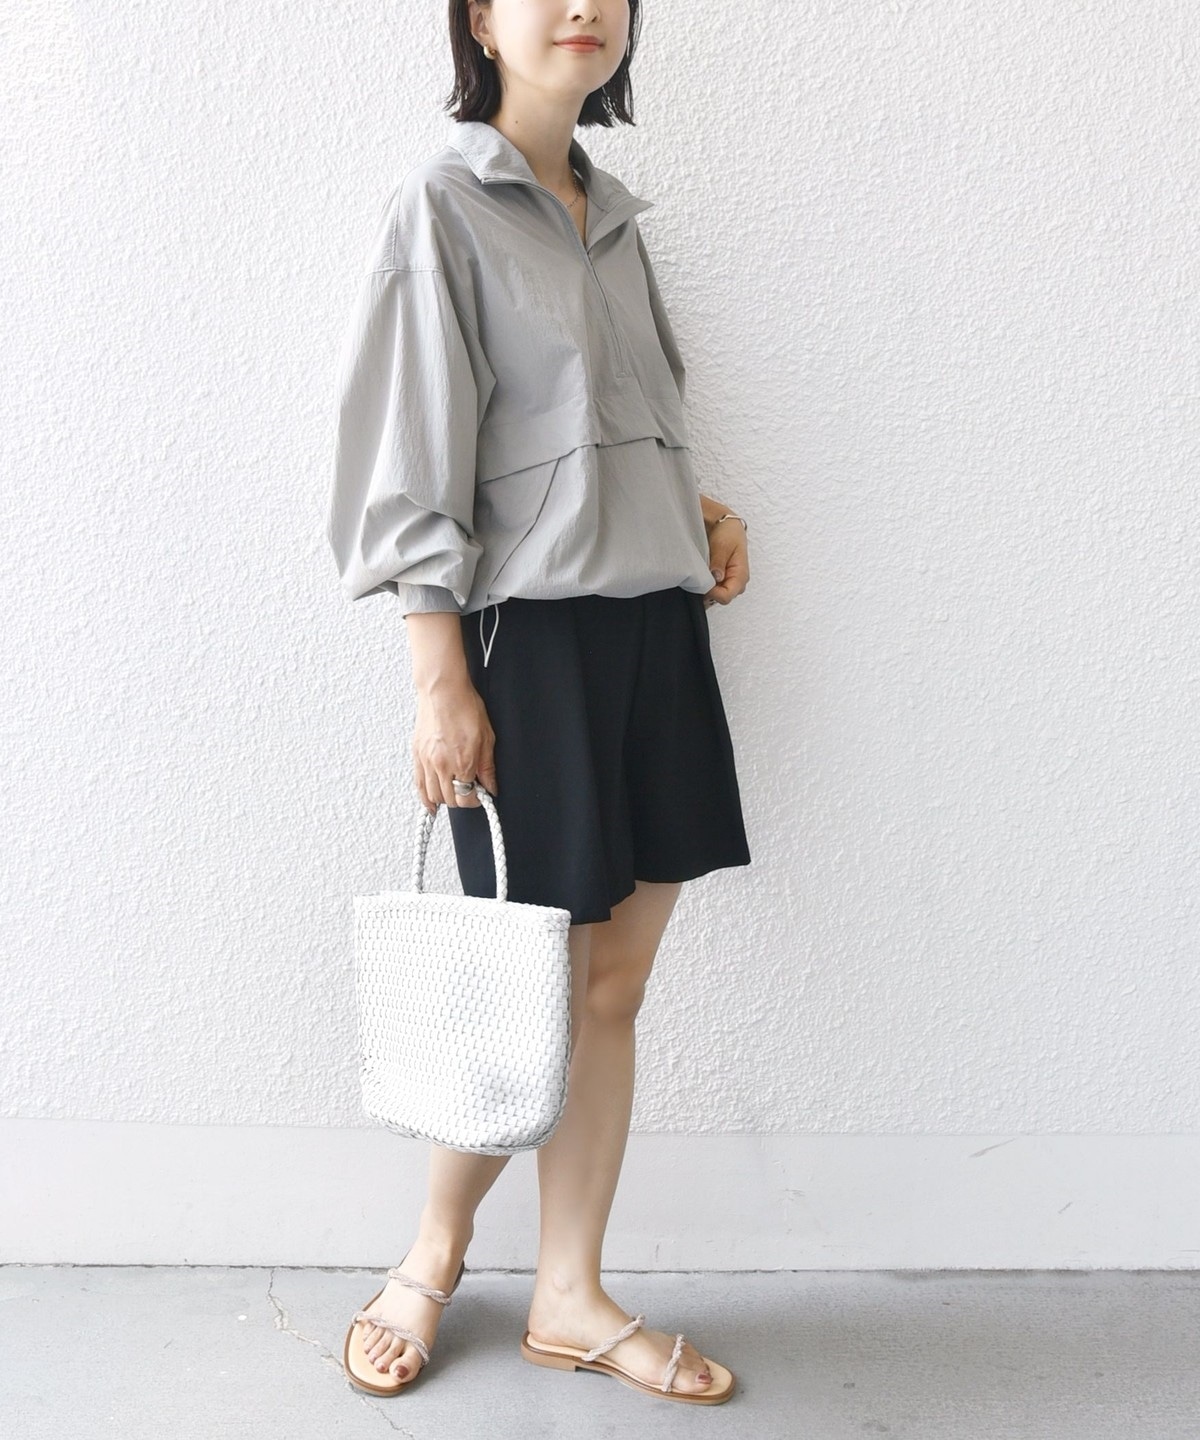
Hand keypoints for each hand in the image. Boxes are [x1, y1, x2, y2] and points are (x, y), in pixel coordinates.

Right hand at [411, 677, 497, 812]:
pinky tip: (431, 804)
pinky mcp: (417, 755)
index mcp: (462, 762)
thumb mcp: (487, 738)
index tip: (480, 795)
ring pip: (432, 796)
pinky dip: (424, 797)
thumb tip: (491, 787)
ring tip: (453, 792)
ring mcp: (427, 761)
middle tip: (469, 791)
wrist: (442, 690)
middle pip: (449, 799)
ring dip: (445, 799)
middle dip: (462, 799)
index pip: (466, 797)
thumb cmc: (465, 707)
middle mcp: (442, 765)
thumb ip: (487, 767)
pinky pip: (418, 784)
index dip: (475, 800)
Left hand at [703, 515, 748, 608]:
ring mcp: (729, 583)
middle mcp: (737, 583)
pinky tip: (699, 576)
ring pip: (714, 597)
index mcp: (741, 575)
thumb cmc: (728, 532)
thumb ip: (719, 562)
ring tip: (698, 574)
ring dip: (705, 589)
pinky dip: (704, 586)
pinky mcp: (721, 582)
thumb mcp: (722, 544)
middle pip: (720, 599)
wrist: (725, 524)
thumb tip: (716, 577)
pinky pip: (711, 591)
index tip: (701, 584)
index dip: (712, 593)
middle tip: (697, 577)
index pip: (726, 596)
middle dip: (707, 592)